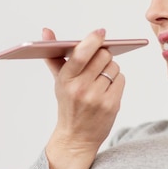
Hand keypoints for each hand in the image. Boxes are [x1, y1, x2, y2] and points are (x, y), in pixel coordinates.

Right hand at [42, 27, 124, 168]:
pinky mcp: (111, 104)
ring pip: (114, 67)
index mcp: (66, 80)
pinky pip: (121, 79)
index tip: (101, 32)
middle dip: (103, 55)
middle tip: (99, 61)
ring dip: (110, 69)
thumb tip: (46, 31)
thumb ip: (54, 55)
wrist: (76, 137)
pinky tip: (107, 88)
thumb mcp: (60, 81)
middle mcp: (81, 88)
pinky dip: (116, 80)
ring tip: (100, 79)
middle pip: (103, 56)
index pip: (81, 54)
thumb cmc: (69, 104)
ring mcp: (97, 97)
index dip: (93, 40)